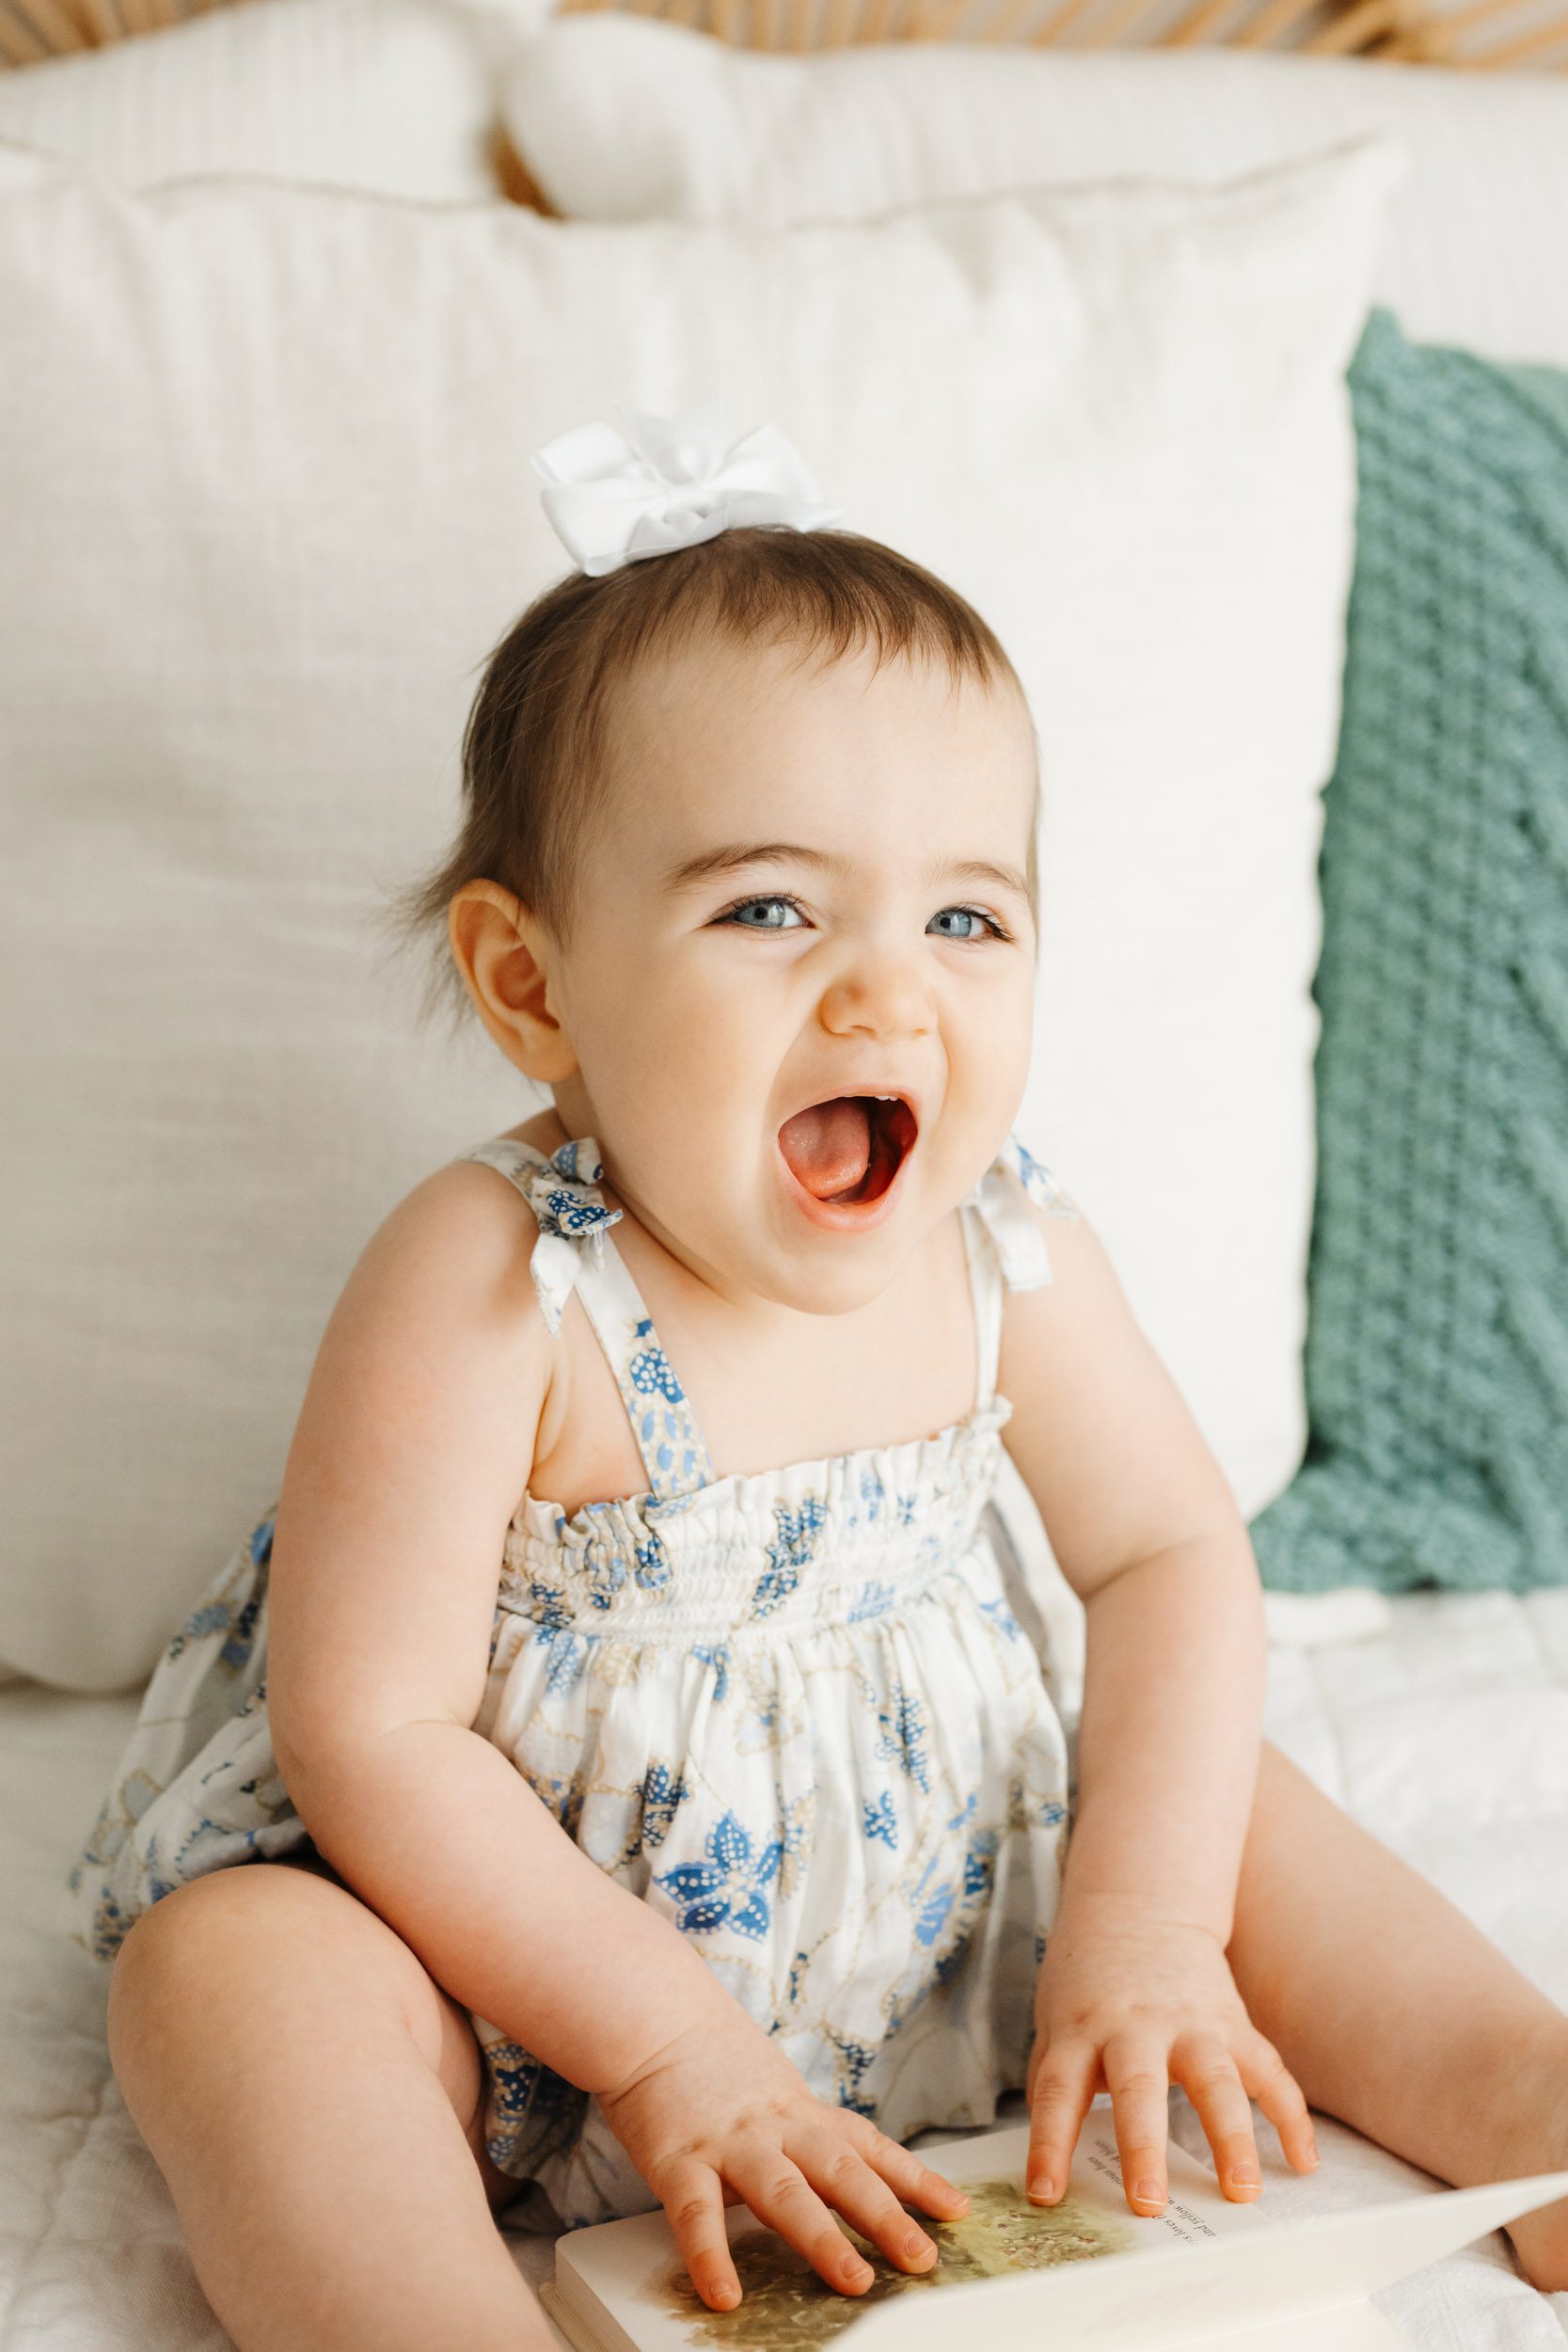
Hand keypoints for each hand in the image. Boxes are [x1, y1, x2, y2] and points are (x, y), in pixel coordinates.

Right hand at [597, 1993, 969, 2310]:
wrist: (652, 2016)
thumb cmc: (711, 2059)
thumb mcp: (772, 2089)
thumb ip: (801, 2132)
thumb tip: (839, 2178)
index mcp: (801, 2114)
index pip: (869, 2147)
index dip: (915, 2180)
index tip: (956, 2211)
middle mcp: (775, 2127)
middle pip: (841, 2173)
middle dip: (886, 2218)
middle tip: (922, 2259)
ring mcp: (729, 2142)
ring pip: (783, 2193)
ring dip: (822, 2238)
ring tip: (855, 2281)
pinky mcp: (678, 2158)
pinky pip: (696, 2213)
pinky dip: (711, 2256)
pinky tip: (725, 2294)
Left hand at [1026, 1894, 1318, 2214]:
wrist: (1139, 1908)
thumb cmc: (1089, 1979)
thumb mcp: (1054, 2017)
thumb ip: (1052, 2077)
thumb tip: (1043, 2153)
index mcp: (1082, 2029)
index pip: (1058, 2091)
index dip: (1049, 2145)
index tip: (1045, 2194)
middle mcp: (1136, 2027)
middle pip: (1138, 2087)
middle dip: (1143, 2148)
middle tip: (1149, 2203)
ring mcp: (1189, 2024)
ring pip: (1214, 2081)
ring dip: (1230, 2137)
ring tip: (1242, 2190)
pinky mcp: (1232, 2025)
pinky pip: (1269, 2072)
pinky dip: (1291, 2117)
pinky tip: (1303, 2162)